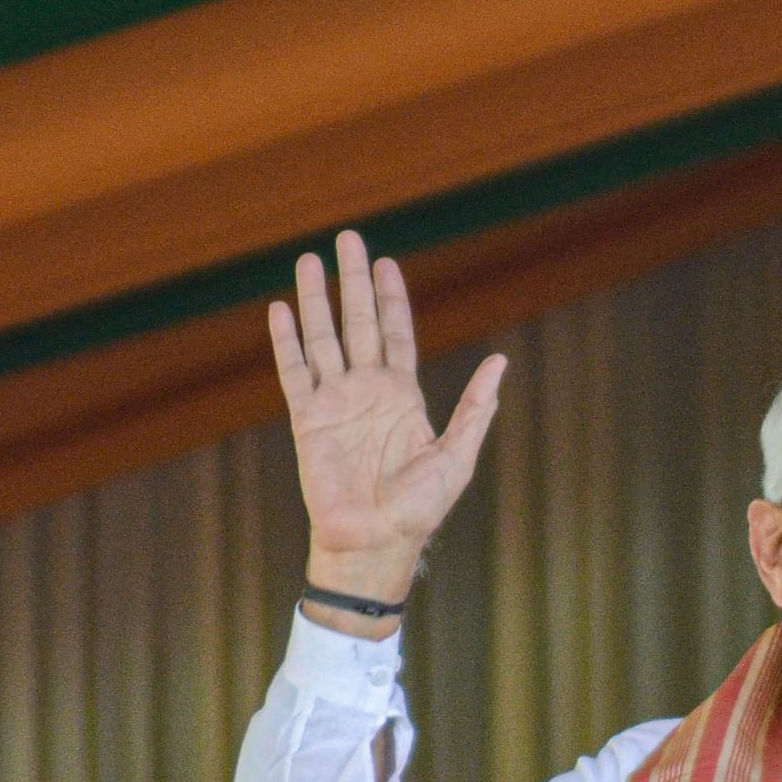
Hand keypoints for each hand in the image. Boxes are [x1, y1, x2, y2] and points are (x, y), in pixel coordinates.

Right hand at [270, 230, 506, 633]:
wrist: (375, 542)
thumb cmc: (419, 509)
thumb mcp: (457, 456)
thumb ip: (475, 408)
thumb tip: (500, 361)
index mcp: (403, 396)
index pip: (397, 334)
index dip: (392, 298)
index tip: (387, 262)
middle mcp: (368, 391)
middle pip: (359, 323)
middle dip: (354, 282)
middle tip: (348, 239)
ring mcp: (335, 402)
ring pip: (323, 338)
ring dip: (317, 300)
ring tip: (310, 259)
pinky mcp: (307, 420)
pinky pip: (294, 371)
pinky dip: (288, 341)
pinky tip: (282, 308)